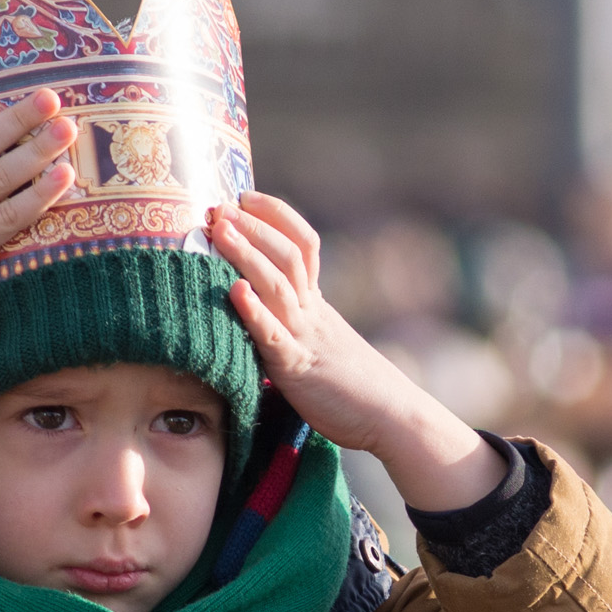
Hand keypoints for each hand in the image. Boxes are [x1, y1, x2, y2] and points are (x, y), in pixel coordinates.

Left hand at [210, 196, 499, 512]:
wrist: (391, 416)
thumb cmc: (353, 388)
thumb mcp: (322, 344)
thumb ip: (295, 326)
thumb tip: (259, 315)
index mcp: (318, 304)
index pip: (304, 242)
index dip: (276, 215)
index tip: (245, 195)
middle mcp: (313, 312)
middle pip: (287, 255)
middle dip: (252, 226)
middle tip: (219, 205)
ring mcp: (306, 337)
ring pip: (278, 284)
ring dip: (246, 254)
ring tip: (220, 230)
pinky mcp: (298, 369)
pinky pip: (274, 335)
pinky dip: (254, 311)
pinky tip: (234, 291)